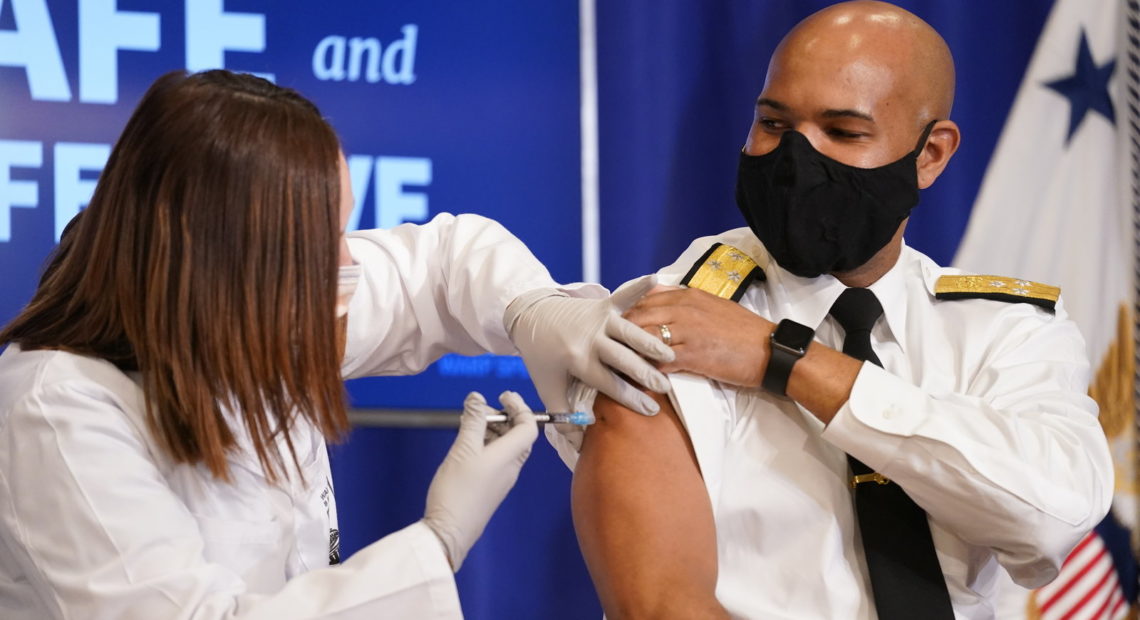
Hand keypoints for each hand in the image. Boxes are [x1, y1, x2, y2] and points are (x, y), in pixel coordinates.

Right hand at [423, 391, 538, 570]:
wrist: (449, 532)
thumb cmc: (458, 491)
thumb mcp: (463, 449)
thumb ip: (473, 420)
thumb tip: (477, 397)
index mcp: (511, 456)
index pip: (529, 426)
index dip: (520, 407)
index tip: (503, 395)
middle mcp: (511, 467)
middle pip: (517, 435)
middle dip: (502, 416)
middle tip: (479, 409)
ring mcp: (501, 478)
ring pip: (504, 446)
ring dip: (491, 430)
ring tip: (468, 423)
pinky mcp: (489, 487)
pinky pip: (494, 458)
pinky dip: (484, 444)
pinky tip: (465, 443)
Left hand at [505, 277, 674, 415]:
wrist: (530, 316)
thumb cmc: (542, 355)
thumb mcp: (548, 386)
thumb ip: (564, 414)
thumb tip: (580, 444)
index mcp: (577, 360)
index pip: (609, 383)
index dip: (631, 398)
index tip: (651, 410)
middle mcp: (590, 339)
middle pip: (624, 359)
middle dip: (645, 374)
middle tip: (665, 386)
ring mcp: (598, 320)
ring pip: (630, 332)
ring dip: (651, 343)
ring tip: (670, 355)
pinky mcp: (602, 305)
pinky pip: (623, 296)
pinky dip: (638, 287)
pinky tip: (655, 280)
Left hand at [622, 287, 774, 386]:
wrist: (770, 350)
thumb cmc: (742, 331)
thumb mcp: (713, 306)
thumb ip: (686, 303)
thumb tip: (662, 303)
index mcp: (688, 296)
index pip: (645, 298)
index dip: (626, 311)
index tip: (613, 324)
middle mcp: (683, 308)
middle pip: (637, 316)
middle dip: (618, 331)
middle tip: (605, 346)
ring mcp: (687, 330)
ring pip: (643, 337)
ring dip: (627, 351)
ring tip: (614, 363)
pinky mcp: (692, 354)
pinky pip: (658, 361)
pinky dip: (645, 369)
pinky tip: (637, 378)